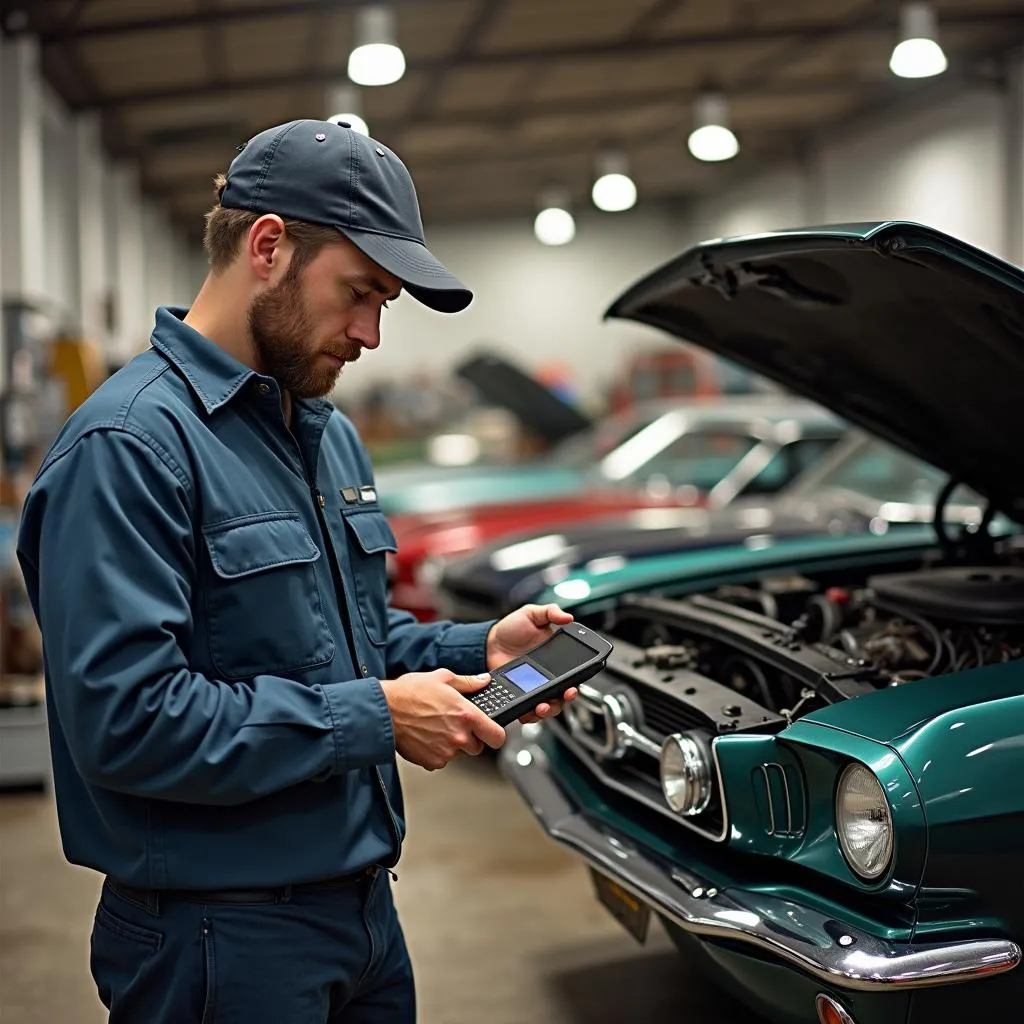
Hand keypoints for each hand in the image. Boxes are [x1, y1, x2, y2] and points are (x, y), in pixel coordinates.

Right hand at [380, 669, 505, 770]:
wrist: (384, 711)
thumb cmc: (409, 693)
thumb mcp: (442, 678)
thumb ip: (468, 682)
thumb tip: (483, 680)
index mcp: (467, 715)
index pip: (498, 737)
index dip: (496, 734)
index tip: (492, 732)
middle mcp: (459, 736)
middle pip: (478, 747)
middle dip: (470, 738)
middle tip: (453, 724)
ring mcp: (446, 751)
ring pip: (459, 753)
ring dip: (452, 744)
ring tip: (436, 727)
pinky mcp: (432, 762)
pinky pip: (442, 760)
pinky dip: (437, 752)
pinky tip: (427, 737)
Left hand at [486, 603, 578, 724]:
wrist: (487, 643)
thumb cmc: (509, 629)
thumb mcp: (531, 614)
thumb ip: (550, 612)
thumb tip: (569, 617)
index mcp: (555, 658)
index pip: (572, 675)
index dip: (576, 683)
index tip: (573, 686)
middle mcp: (547, 676)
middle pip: (562, 695)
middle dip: (565, 699)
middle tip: (563, 696)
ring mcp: (533, 687)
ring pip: (548, 705)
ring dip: (549, 709)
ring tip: (543, 706)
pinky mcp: (519, 695)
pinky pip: (528, 710)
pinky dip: (530, 714)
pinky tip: (529, 711)